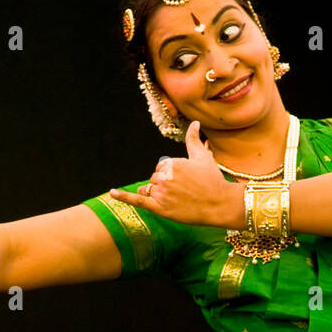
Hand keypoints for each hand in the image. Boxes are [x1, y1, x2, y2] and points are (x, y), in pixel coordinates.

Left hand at [109, 121, 242, 228]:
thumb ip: (193, 140)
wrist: (220, 204)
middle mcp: (164, 177)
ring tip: (176, 198)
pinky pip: (138, 200)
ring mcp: (161, 193)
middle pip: (154, 179)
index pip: (160, 168)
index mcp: (171, 162)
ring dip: (158, 193)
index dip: (171, 175)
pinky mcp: (160, 208)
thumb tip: (195, 123)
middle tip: (184, 192)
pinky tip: (112, 193)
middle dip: (165, 185)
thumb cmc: (212, 180)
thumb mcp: (203, 157)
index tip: (185, 181)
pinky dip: (123, 197)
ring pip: (149, 189)